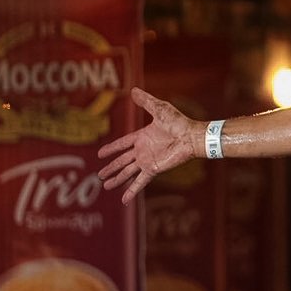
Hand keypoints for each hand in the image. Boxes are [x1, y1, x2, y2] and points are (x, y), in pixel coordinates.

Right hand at [96, 88, 202, 204]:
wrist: (191, 136)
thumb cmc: (178, 122)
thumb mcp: (159, 109)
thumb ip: (146, 101)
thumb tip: (133, 90)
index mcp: (142, 137)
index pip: (122, 144)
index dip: (111, 148)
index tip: (100, 154)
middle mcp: (143, 150)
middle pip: (122, 161)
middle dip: (111, 167)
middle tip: (99, 175)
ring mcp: (147, 161)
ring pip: (127, 172)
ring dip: (117, 179)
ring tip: (105, 186)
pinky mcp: (153, 169)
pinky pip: (139, 182)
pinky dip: (131, 190)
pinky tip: (123, 200)